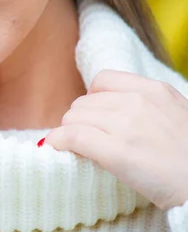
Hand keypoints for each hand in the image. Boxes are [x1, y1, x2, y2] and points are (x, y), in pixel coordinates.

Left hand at [44, 70, 187, 209]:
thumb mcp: (177, 114)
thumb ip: (148, 106)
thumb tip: (114, 112)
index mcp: (154, 90)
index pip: (103, 80)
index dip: (93, 98)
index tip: (95, 115)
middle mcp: (137, 102)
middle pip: (84, 102)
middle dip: (80, 120)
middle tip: (85, 138)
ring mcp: (126, 126)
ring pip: (74, 117)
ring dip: (69, 131)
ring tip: (75, 146)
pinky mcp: (116, 152)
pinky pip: (73, 136)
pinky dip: (59, 140)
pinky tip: (56, 146)